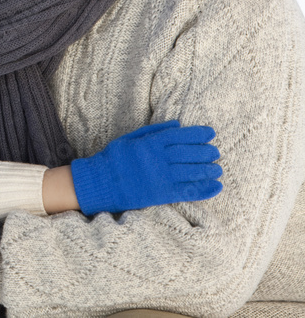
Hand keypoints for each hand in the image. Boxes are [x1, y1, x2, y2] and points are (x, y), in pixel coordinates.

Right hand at [70, 120, 222, 214]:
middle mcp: (157, 159)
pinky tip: (216, 186)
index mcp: (150, 143)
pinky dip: (204, 189)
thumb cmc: (114, 159)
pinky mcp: (161, 193)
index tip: (210, 133)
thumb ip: (153, 131)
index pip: (180, 136)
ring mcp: (160, 176)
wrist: (101, 182)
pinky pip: (188, 191)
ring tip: (217, 169)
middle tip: (215, 152)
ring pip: (192, 172)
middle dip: (206, 152)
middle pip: (189, 154)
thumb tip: (177, 124)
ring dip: (208, 170)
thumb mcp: (129, 138)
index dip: (198, 134)